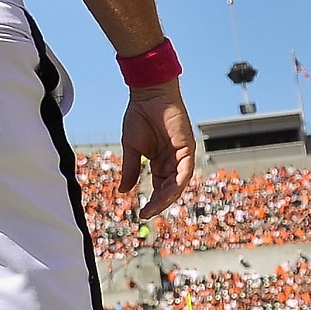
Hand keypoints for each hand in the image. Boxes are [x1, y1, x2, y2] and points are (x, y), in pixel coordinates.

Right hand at [120, 79, 193, 222]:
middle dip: (159, 203)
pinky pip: (185, 171)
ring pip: (178, 183)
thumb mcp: (131, 148)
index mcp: (161, 162)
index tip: (141, 212)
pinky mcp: (188, 148)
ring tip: (153, 207)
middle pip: (170, 189)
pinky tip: (166, 193)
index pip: (160, 187)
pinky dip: (176, 183)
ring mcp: (182, 155)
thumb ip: (130, 170)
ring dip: (167, 197)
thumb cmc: (140, 117)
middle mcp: (174, 161)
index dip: (152, 201)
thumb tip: (122, 191)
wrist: (148, 95)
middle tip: (147, 214)